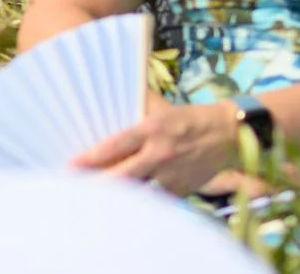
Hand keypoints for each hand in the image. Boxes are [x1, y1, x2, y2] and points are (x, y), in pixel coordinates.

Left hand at [71, 93, 237, 195]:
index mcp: (151, 130)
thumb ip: (134, 105)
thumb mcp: (159, 107)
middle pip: (123, 175)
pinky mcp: (183, 189)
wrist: (229, 135)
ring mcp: (172, 174)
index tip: (70, 165)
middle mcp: (160, 154)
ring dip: (119, 197)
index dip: (90, 158)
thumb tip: (105, 93)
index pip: (114, 146)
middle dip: (98, 184)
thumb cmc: (187, 118)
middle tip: (74, 189)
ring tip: (94, 201)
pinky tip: (126, 207)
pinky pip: (158, 199)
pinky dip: (142, 203)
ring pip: (140, 192)